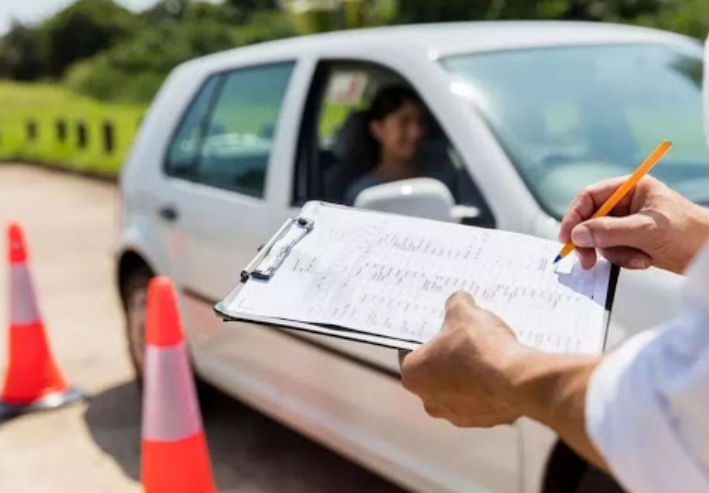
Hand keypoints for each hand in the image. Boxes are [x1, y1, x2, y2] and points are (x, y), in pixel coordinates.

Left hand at [399, 292, 524, 427]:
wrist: (516, 380)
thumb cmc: (479, 347)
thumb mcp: (463, 312)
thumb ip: (456, 304)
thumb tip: (459, 300)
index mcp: (413, 374)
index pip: (410, 351)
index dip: (426, 337)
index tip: (439, 328)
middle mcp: (428, 400)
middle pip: (434, 371)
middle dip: (447, 356)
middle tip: (464, 338)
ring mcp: (455, 415)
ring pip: (457, 388)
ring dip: (468, 373)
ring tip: (486, 353)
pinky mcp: (481, 421)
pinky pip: (480, 399)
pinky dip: (487, 387)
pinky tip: (500, 370)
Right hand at [559, 176, 708, 273]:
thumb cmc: (688, 232)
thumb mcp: (645, 230)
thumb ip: (609, 231)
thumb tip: (577, 235)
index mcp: (631, 189)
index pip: (590, 197)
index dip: (575, 216)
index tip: (567, 237)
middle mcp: (627, 204)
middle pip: (591, 220)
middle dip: (591, 241)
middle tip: (586, 260)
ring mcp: (629, 223)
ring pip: (601, 239)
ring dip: (615, 253)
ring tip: (638, 258)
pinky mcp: (633, 241)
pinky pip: (613, 251)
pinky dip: (624, 259)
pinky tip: (644, 260)